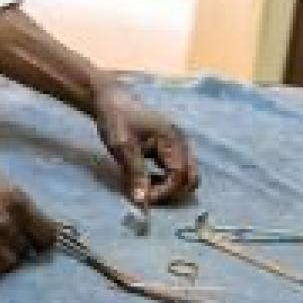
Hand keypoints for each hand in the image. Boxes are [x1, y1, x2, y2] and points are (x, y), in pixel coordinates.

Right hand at [0, 145, 57, 279]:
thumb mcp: (1, 181)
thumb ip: (18, 205)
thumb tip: (34, 225)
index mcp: (18, 201)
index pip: (48, 236)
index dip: (43, 240)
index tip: (38, 240)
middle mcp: (4, 223)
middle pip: (28, 255)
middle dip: (24, 252)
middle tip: (16, 247)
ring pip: (8, 267)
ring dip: (5, 262)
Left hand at [93, 80, 200, 205]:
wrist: (112, 101)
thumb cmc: (116, 121)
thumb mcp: (123, 147)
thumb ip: (136, 173)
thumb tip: (143, 201)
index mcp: (172, 139)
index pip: (180, 175)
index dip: (165, 192)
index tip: (144, 199)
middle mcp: (181, 141)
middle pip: (191, 177)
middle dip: (172, 192)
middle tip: (148, 196)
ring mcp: (179, 143)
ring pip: (187, 175)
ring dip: (171, 187)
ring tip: (147, 187)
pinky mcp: (173, 147)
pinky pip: (180, 170)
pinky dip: (168, 180)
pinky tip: (149, 179)